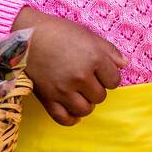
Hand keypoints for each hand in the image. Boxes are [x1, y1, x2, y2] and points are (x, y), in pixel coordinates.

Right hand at [11, 6, 126, 125]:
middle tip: (87, 81)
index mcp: (95, 59)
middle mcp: (81, 77)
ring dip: (86, 104)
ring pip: (85, 110)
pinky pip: (63, 118)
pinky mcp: (47, 98)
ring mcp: (63, 89)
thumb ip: (110, 51)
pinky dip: (70, 119)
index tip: (100, 73)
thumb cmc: (59, 32)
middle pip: (100, 97)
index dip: (109, 77)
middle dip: (97, 90)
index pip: (114, 81)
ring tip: (80, 94)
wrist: (27, 36)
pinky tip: (73, 112)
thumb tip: (124, 64)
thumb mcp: (89, 36)